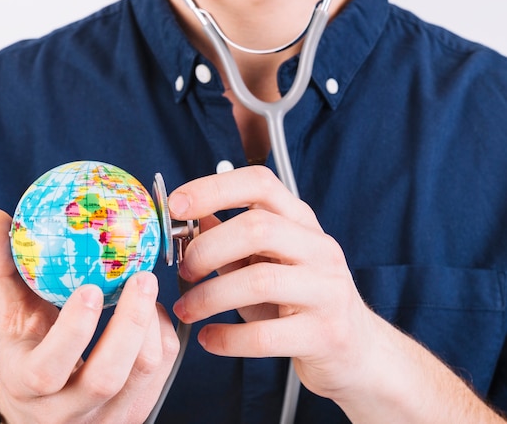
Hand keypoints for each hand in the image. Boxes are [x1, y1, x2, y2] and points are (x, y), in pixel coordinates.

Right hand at [0, 209, 178, 423]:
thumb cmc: (26, 352)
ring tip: (147, 287)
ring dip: (151, 326)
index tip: (89, 288)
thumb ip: (5, 269)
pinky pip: (161, 374)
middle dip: (130, 324)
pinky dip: (163, 336)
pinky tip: (152, 310)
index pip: (50, 368)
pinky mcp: (135, 412)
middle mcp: (68, 411)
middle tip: (142, 277)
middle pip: (106, 377)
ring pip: (142, 375)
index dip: (73, 331)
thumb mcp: (10, 315)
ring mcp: (105, 418)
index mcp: (30, 384)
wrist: (39, 409)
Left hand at [167, 166, 377, 400]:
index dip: (214, 188)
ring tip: (187, 309)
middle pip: (257, 228)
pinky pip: (266, 336)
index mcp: (300, 221)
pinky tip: (209, 338)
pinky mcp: (326, 334)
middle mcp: (319, 248)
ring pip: (260, 281)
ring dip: (209, 296)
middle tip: (184, 269)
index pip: (259, 183)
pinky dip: (227, 338)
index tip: (176, 204)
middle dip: (208, 248)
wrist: (357, 350)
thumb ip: (230, 239)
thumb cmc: (300, 300)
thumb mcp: (268, 261)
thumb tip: (188, 218)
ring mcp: (327, 290)